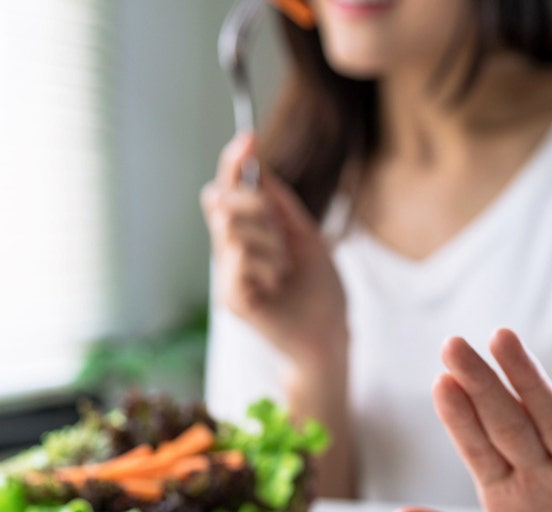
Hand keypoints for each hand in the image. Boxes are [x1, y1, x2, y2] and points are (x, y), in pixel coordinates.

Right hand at [200, 133, 346, 369]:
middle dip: (255, 206)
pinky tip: (277, 286)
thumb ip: (280, 205)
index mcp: (249, 234)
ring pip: (233, 229)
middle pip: (221, 201)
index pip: (228, 190)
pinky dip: (267, 266)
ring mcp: (227, 275)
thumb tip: (258, 167)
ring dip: (270, 243)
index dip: (234, 162)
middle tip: (282, 235)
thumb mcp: (305, 236)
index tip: (247, 138)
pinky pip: (239, 258)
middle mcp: (230, 251)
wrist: (330, 333)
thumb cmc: (320, 290)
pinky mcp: (230, 297)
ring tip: (284, 270)